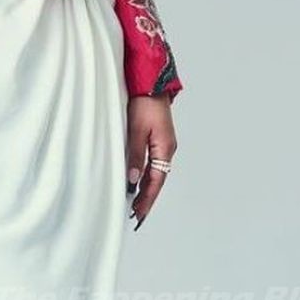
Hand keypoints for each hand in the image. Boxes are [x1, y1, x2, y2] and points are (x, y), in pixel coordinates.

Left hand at [126, 96, 175, 229]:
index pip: (156, 181)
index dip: (147, 199)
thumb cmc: (145, 102)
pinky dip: (145, 176)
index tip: (138, 214)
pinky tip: (137, 182)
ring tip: (135, 204)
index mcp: (165, 149)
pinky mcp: (158, 139)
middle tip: (136, 216)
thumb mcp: (136, 130)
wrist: (151, 83)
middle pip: (157, 180)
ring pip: (155, 173)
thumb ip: (135, 155)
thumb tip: (132, 180)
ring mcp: (163, 144)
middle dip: (147, 199)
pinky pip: (153, 164)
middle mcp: (167, 149)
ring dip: (146, 189)